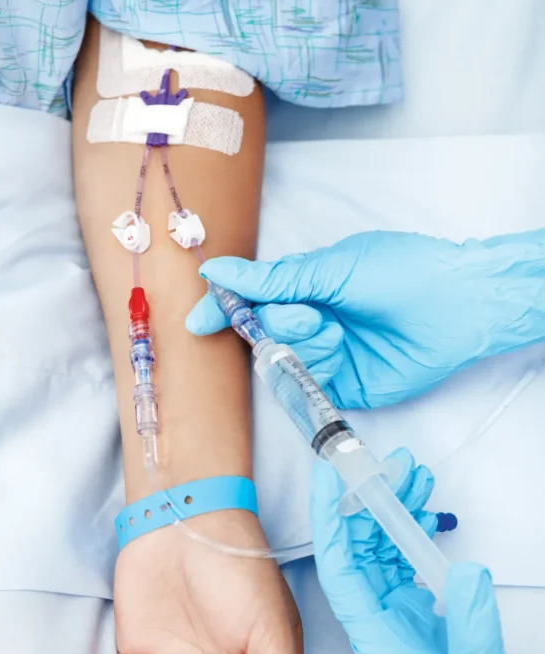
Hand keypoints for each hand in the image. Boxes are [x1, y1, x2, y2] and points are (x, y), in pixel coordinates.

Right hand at [186, 229, 544, 407]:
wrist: (455, 306)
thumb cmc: (401, 272)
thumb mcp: (331, 267)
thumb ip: (273, 279)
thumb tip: (218, 271)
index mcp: (307, 286)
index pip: (251, 301)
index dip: (224, 309)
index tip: (198, 319)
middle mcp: (313, 321)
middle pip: (263, 331)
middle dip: (278, 323)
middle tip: (311, 314)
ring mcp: (326, 355)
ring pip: (283, 357)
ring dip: (302, 341)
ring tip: (335, 328)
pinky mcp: (342, 385)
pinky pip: (307, 383)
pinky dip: (315, 365)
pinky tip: (339, 347)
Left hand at [311, 452, 544, 653]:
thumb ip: (471, 623)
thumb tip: (465, 569)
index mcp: (377, 642)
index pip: (340, 570)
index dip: (331, 521)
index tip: (328, 477)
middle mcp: (382, 628)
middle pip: (362, 553)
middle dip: (371, 504)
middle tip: (389, 464)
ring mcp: (404, 622)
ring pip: (386, 555)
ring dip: (394, 514)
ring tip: (412, 476)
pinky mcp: (428, 622)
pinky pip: (410, 567)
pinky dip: (415, 535)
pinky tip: (424, 512)